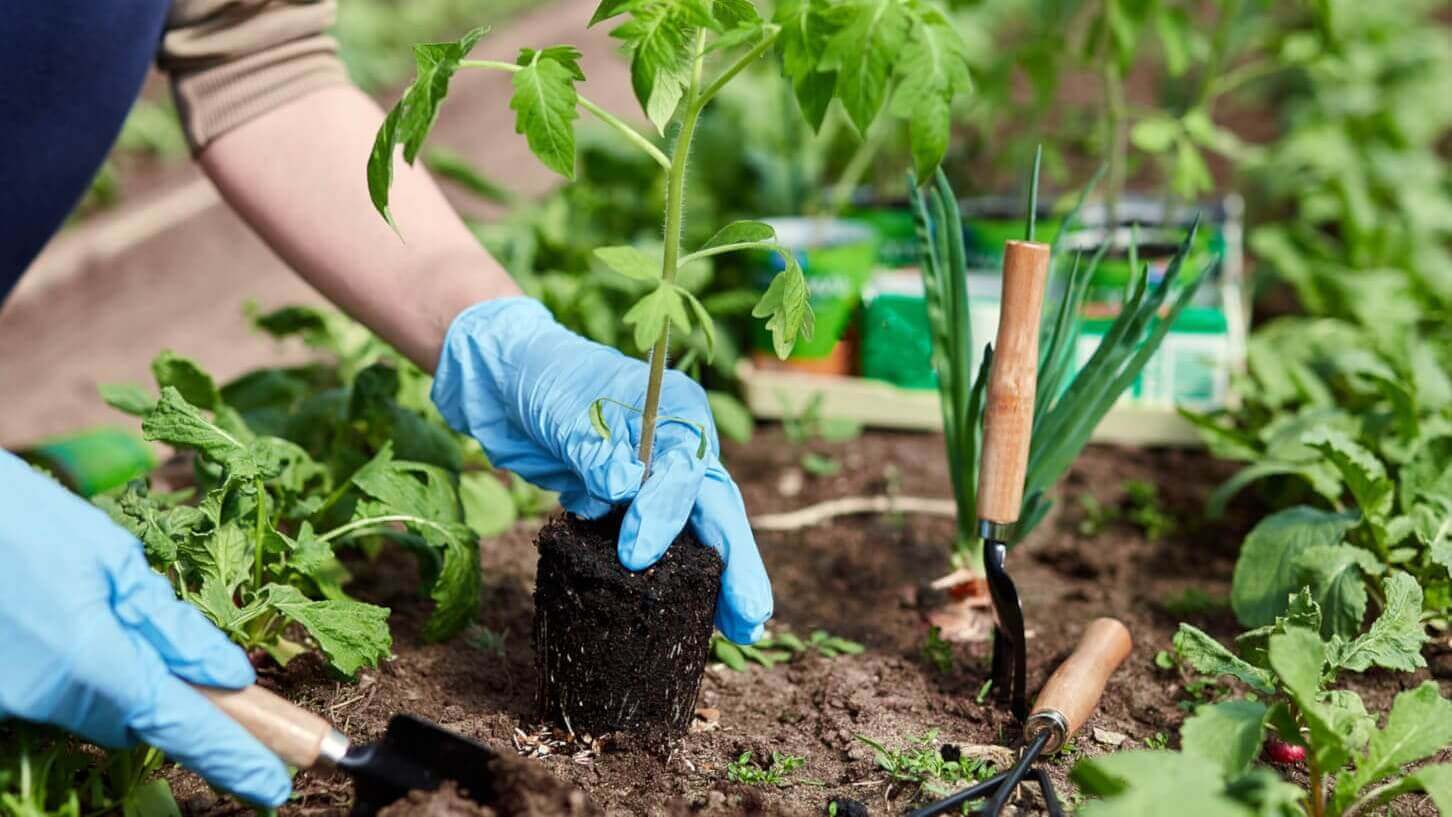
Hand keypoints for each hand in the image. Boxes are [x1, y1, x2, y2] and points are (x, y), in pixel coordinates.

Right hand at [0, 453, 290, 805]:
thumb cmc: (22, 521)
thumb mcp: (110, 557)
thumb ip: (171, 625)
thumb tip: (229, 675)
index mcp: (94, 661)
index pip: (183, 725)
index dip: (232, 756)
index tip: (274, 787)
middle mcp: (52, 697)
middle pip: (138, 718)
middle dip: (166, 693)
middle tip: (165, 640)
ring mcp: (17, 702)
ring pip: (97, 707)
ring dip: (116, 672)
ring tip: (85, 600)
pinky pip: (57, 694)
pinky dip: (74, 663)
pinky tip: (54, 611)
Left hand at [431, 297, 771, 642]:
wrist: (507, 382)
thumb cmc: (545, 378)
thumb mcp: (570, 410)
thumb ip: (596, 450)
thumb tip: (624, 486)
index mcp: (678, 414)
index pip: (688, 471)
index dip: (668, 515)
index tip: (635, 553)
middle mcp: (679, 450)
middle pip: (718, 511)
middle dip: (736, 565)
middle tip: (750, 618)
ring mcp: (657, 481)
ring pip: (695, 536)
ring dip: (712, 582)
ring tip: (736, 630)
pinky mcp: (629, 507)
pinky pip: (657, 546)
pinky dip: (668, 579)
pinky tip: (682, 617)